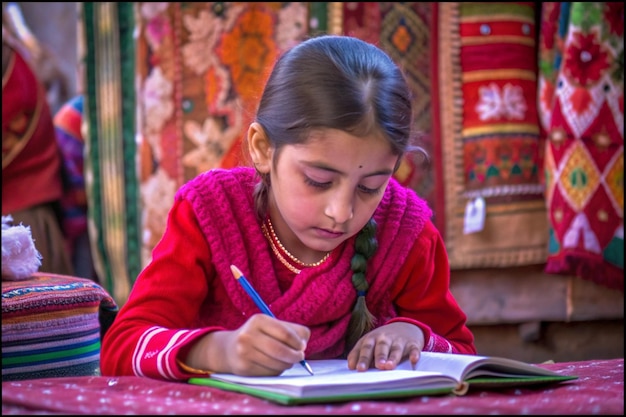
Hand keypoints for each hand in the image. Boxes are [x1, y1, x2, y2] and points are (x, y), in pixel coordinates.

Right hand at [188, 314, 309, 375]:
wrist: (229, 349)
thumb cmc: (259, 336)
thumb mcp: (271, 326)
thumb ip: (292, 331)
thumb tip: (303, 345)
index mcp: (258, 320)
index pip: (285, 333)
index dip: (298, 342)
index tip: (302, 346)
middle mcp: (248, 335)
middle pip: (281, 350)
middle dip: (295, 356)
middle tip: (299, 357)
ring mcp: (244, 352)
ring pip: (277, 364)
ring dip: (287, 364)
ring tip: (286, 360)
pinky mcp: (243, 368)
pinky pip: (269, 373)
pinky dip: (277, 371)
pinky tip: (273, 365)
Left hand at [346, 322, 423, 371]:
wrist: (404, 327)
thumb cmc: (381, 340)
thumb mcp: (369, 342)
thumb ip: (358, 353)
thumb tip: (350, 366)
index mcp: (372, 338)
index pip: (366, 348)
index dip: (362, 358)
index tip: (358, 369)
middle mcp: (385, 338)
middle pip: (381, 347)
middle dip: (379, 356)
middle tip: (378, 366)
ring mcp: (399, 340)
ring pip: (396, 349)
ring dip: (393, 357)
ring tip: (389, 366)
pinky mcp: (412, 344)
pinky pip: (414, 349)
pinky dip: (414, 354)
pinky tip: (414, 360)